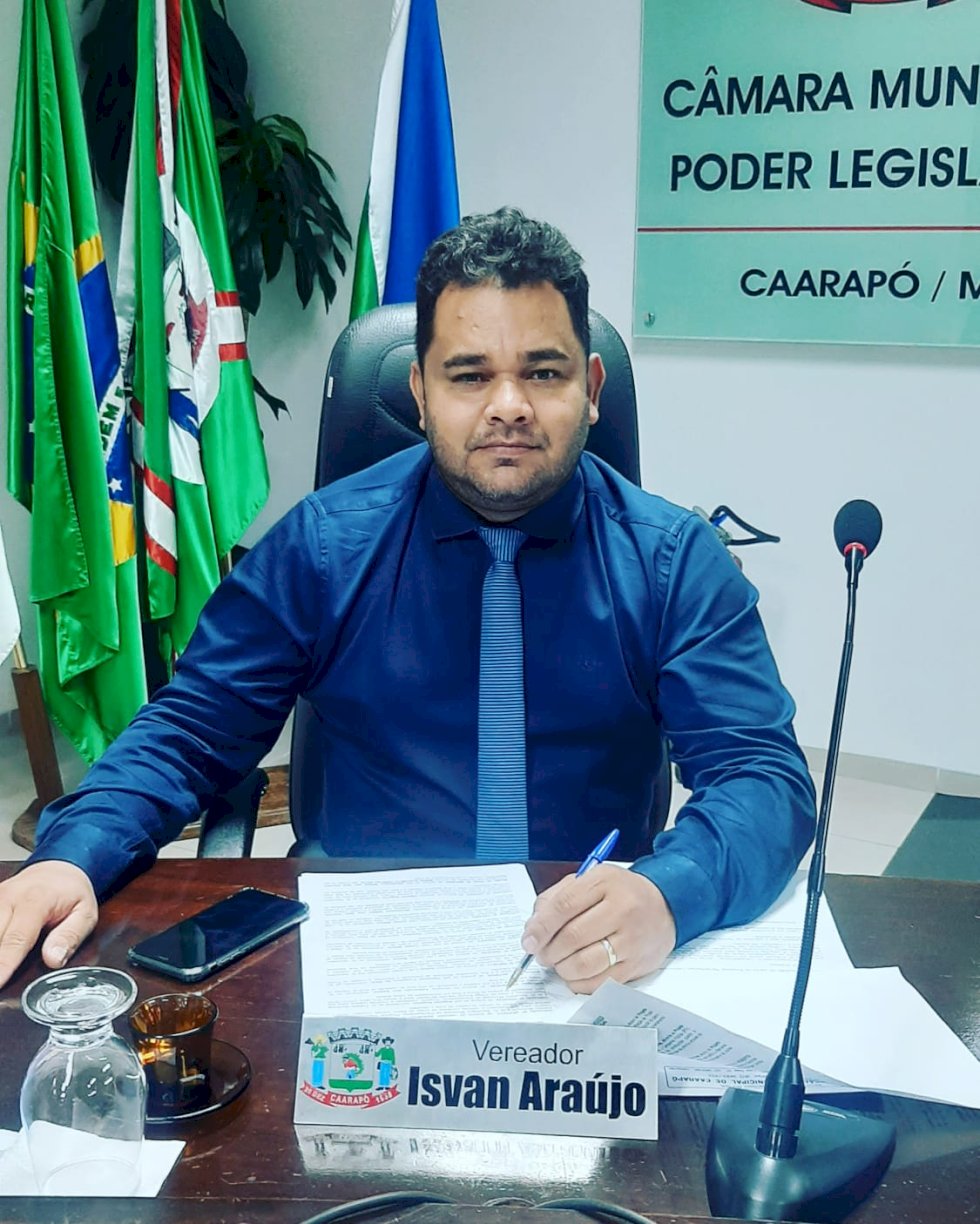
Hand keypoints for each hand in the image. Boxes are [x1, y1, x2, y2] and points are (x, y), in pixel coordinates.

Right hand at [0, 861, 97, 988]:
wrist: (58, 868)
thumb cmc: (72, 893)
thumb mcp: (85, 913)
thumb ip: (70, 936)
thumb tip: (53, 960)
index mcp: (36, 901)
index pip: (16, 939)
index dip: (4, 964)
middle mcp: (9, 899)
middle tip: (0, 982)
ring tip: (0, 973)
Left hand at [520, 864, 675, 992]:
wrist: (666, 905)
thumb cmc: (620, 893)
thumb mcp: (590, 881)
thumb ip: (556, 899)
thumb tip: (533, 929)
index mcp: (605, 882)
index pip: (564, 905)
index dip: (541, 926)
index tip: (529, 940)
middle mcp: (622, 909)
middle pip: (572, 937)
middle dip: (549, 950)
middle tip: (542, 954)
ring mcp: (631, 939)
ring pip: (585, 963)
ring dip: (562, 968)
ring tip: (560, 963)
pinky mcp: (637, 964)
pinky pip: (599, 982)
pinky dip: (579, 983)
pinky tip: (576, 973)